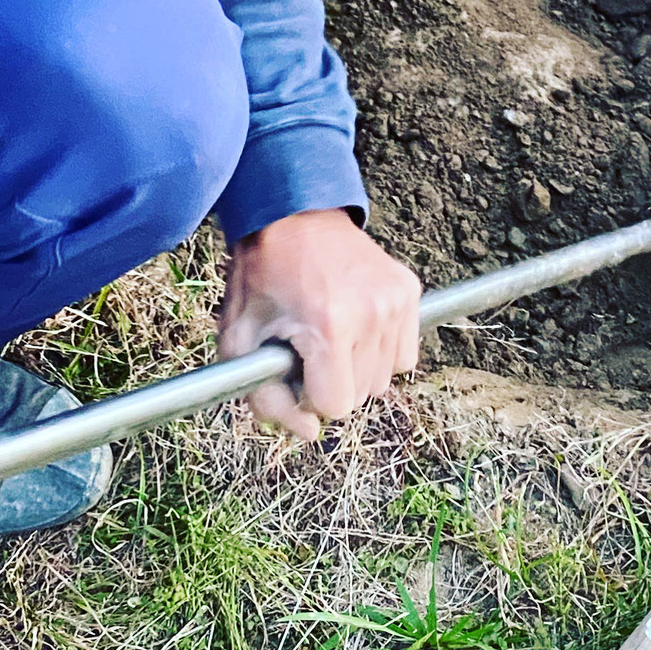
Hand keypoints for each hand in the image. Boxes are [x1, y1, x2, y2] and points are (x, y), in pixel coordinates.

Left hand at [218, 209, 421, 439]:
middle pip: (363, 395)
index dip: (309, 396)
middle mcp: (372, 315)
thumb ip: (266, 398)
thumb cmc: (262, 277)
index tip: (295, 369)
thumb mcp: (241, 340)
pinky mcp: (409, 291)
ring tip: (332, 335)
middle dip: (333, 383)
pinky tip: (356, 326)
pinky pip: (404, 353)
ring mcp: (396, 302)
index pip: (336, 406)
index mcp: (329, 327)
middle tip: (310, 348)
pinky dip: (380, 350)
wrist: (293, 216)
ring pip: (386, 378)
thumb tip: (308, 433)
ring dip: (358, 369)